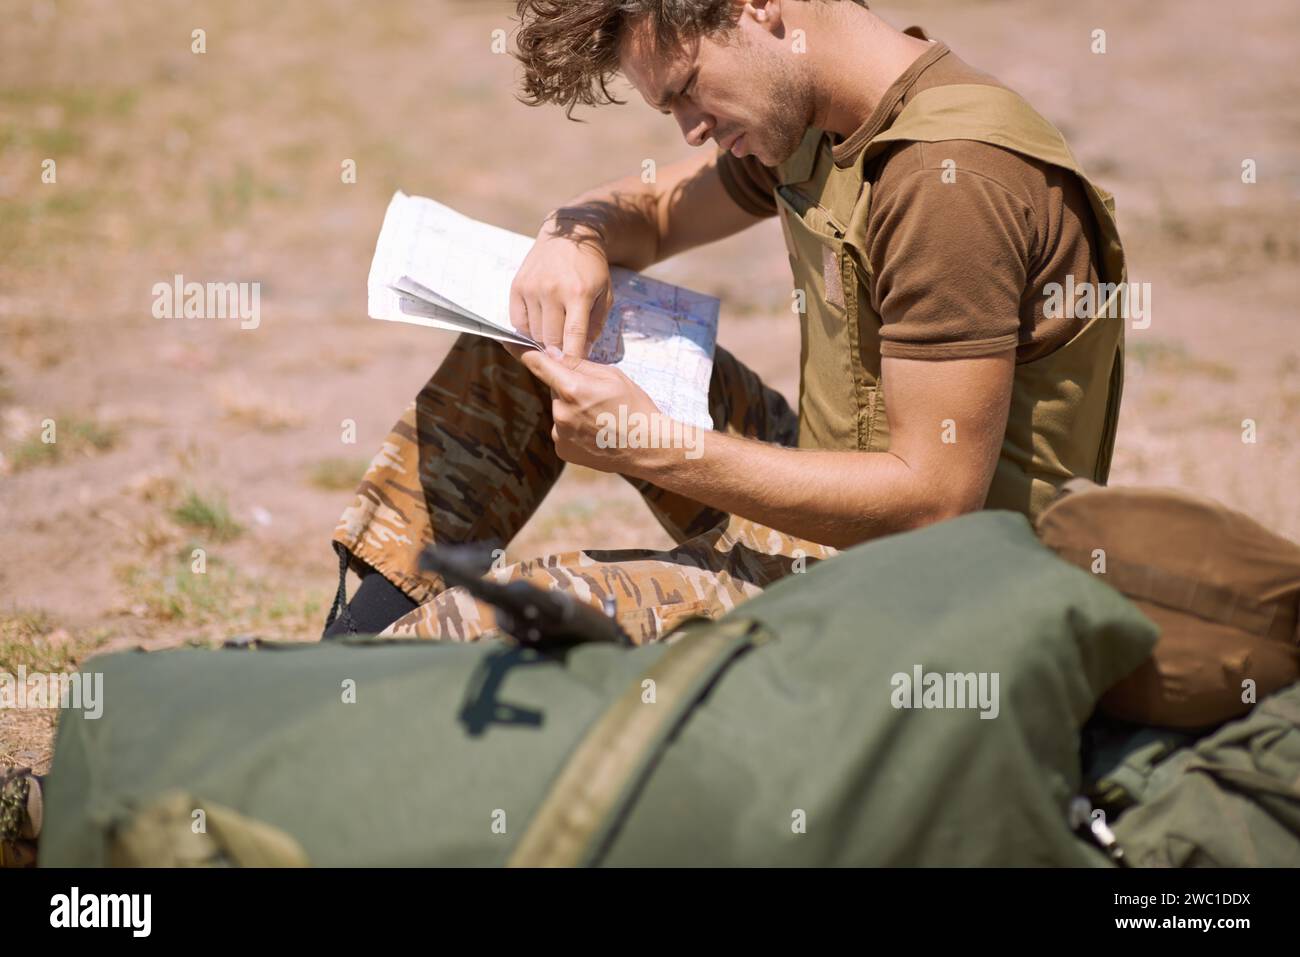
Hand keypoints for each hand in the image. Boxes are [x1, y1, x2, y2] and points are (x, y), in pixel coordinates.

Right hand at [509, 212, 613, 356]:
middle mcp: (552, 290)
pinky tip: (540, 322)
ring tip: (555, 332)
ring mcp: (532, 288)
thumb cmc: (591, 269)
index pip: (573, 336)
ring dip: (545, 340)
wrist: (568, 236)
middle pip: (551, 339)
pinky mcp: (517, 286)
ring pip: (534, 334)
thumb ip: (596, 325)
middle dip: (559, 351)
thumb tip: (582, 353)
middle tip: (566, 351)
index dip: (573, 358)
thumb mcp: (605, 294)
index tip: (574, 371)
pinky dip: (529, 329)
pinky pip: (518, 322)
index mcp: (579, 293)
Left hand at [520, 346, 661, 474]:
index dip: (522, 351)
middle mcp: (561, 412)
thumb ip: (578, 364)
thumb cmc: (635, 408)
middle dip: (570, 388)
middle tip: (597, 397)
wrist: (648, 447)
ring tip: (601, 418)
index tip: (507, 342)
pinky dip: (574, 429)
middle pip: (555, 389)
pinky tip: (596, 432)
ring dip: (573, 410)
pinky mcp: (562, 450)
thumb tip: (552, 354)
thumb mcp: (612, 375)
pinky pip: (562, 430)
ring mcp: (560, 433)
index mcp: (573, 388)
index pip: (538, 364)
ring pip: (560, 410)